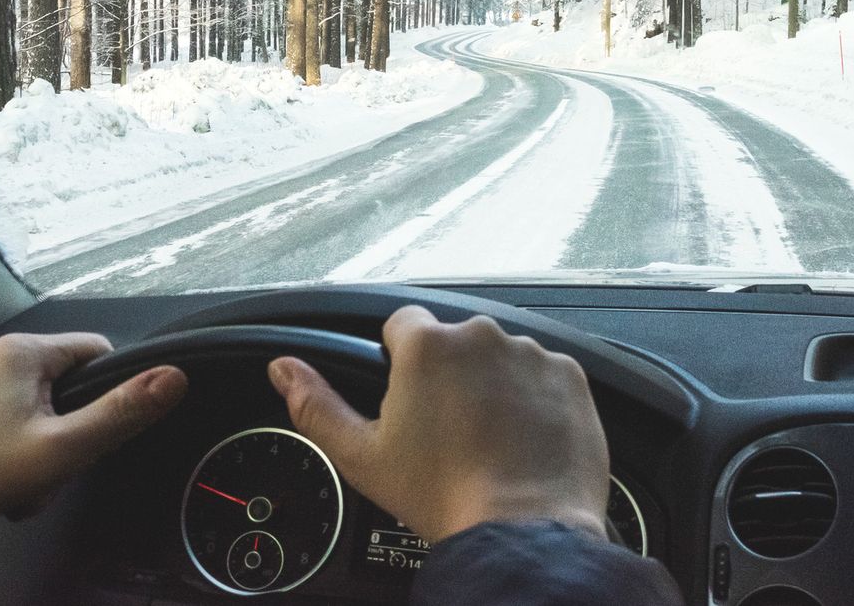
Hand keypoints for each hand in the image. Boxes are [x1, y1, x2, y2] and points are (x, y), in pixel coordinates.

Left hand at [0, 333, 185, 572]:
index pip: (95, 353)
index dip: (105, 396)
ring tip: (14, 482)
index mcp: (20, 351)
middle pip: (60, 384)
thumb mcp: (62, 450)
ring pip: (27, 405)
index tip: (89, 435)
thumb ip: (121, 413)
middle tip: (47, 470)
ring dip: (33, 444)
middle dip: (64, 430)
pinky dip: (2, 448)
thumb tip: (173, 378)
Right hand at [267, 306, 608, 543]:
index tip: (409, 395)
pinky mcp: (570, 375)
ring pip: (501, 356)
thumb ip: (315, 404)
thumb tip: (283, 369)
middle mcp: (480, 336)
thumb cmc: (443, 497)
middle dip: (450, 374)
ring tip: (490, 437)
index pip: (402, 324)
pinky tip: (523, 437)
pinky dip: (535, 398)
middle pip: (455, 340)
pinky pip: (544, 374)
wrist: (524, 531)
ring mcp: (530, 353)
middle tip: (448, 428)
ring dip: (493, 383)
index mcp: (426, 346)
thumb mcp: (362, 456)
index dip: (400, 360)